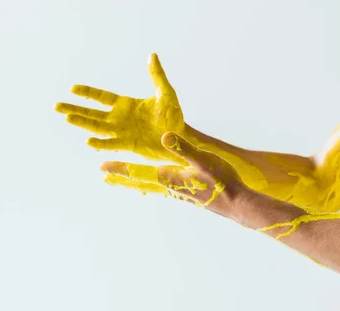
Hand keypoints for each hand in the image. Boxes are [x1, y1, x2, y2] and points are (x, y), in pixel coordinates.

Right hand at [55, 53, 186, 162]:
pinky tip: (88, 141)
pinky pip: (111, 144)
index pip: (102, 97)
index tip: (72, 88)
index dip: (87, 92)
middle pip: (92, 113)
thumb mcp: (166, 94)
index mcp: (126, 105)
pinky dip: (100, 143)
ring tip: (68, 118)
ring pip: (97, 128)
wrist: (180, 137)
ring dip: (83, 123)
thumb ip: (157, 76)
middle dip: (75, 109)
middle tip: (56, 106)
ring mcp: (122, 133)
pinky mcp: (128, 146)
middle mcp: (119, 119)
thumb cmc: (172, 115)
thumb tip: (152, 55)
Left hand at [101, 132, 250, 216]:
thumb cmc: (222, 181)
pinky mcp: (187, 195)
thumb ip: (184, 148)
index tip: (101, 166)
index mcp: (170, 177)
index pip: (139, 171)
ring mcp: (178, 192)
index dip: (120, 167)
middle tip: (104, 177)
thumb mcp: (204, 159)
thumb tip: (164, 136)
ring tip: (124, 181)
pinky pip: (163, 189)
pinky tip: (157, 184)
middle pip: (139, 182)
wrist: (237, 203)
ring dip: (135, 183)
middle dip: (121, 178)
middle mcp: (170, 186)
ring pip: (150, 186)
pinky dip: (152, 185)